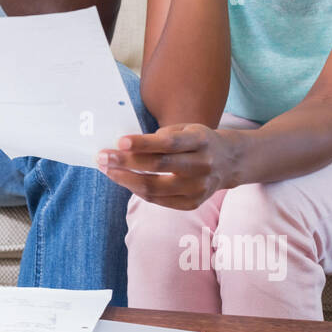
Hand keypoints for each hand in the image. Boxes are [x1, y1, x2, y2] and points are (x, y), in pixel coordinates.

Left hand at [97, 125, 238, 209]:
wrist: (230, 162)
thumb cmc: (198, 141)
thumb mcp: (186, 129)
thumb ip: (160, 137)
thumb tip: (124, 148)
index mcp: (200, 140)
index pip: (168, 143)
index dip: (142, 144)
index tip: (119, 142)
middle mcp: (202, 165)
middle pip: (158, 166)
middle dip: (125, 162)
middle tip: (101, 157)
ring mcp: (199, 187)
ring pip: (155, 188)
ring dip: (126, 179)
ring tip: (107, 170)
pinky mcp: (193, 203)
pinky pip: (159, 200)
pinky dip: (138, 190)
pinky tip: (124, 180)